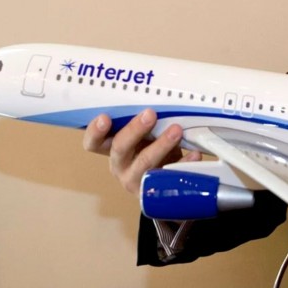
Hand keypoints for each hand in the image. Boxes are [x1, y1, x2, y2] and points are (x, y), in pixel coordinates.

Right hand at [83, 108, 200, 194]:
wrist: (163, 185)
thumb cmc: (149, 150)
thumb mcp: (141, 138)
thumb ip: (143, 124)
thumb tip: (161, 96)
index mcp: (110, 150)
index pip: (92, 143)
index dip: (95, 132)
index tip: (105, 117)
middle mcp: (119, 165)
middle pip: (120, 148)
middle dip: (135, 130)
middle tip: (150, 114)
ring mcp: (136, 180)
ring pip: (145, 163)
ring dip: (161, 145)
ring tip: (176, 130)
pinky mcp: (156, 191)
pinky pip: (170, 177)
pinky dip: (184, 164)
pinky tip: (195, 154)